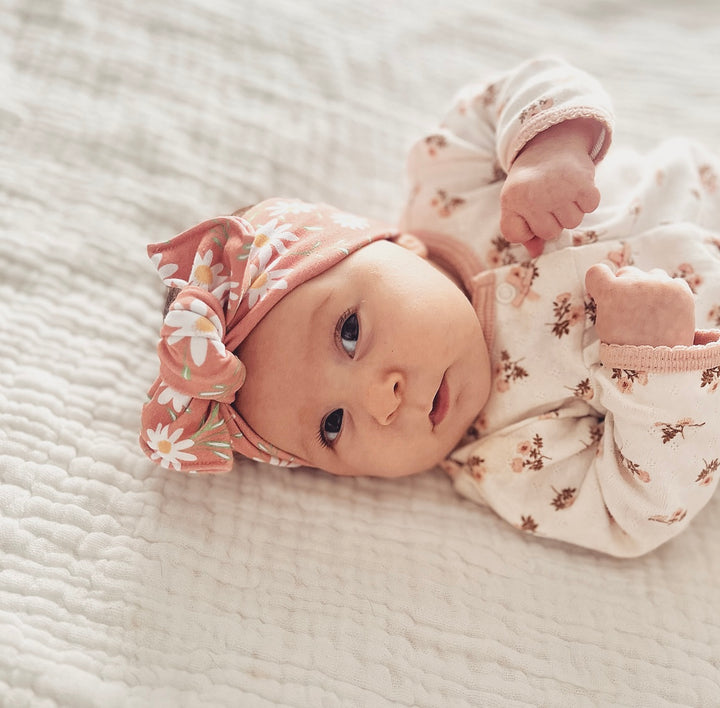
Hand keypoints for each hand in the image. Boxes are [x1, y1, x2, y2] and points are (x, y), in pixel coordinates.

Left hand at [500, 119, 600, 256]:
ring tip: (562, 192)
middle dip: (551, 220)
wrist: (551, 143)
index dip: (525, 227)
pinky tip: (576, 187)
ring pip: (572, 223)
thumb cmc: (531, 182)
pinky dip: (586, 200)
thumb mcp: (515, 202)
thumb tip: (536, 253)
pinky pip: (590, 208)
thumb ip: (519, 230)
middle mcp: (534, 195)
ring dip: (570, 210)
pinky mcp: (583, 183)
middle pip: (549, 233)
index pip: (518, 236)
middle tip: (548, 198)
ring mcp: (560, 190)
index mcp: (512, 198)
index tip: (527, 209)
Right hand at [585, 264, 695, 346]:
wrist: (659, 363)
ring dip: (648, 287)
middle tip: (630, 308)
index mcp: (611, 292)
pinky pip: (673, 282)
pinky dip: (669, 293)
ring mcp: (660, 284)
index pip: (596, 272)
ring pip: (651, 274)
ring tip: (651, 310)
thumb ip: (605, 304)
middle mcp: (636, 283)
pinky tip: (667, 310)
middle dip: (626, 287)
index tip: (603, 291)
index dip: (598, 282)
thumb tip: (610, 293)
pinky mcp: (680, 290)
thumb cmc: (627, 348)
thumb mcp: (604, 327)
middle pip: (626, 272)